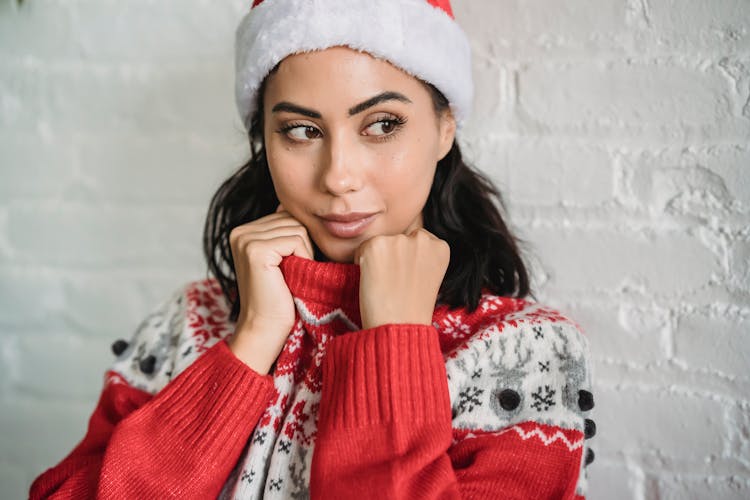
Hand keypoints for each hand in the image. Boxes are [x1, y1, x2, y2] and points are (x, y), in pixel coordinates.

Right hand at [226, 204, 313, 372]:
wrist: (265, 329)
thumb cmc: (280, 297)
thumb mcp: (282, 259)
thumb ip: (285, 232)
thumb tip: (297, 208)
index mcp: (244, 231)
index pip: (287, 216)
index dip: (299, 242)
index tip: (291, 266)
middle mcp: (240, 231)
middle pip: (293, 220)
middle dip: (303, 246)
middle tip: (292, 273)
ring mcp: (246, 239)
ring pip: (298, 229)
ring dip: (304, 254)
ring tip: (291, 276)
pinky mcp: (256, 249)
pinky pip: (297, 240)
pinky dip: (303, 258)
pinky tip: (291, 277)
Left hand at [354, 228, 449, 329]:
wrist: (399, 327)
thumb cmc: (412, 310)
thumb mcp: (429, 277)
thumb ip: (421, 258)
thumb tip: (401, 249)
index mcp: (440, 247)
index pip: (417, 240)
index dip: (407, 260)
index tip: (407, 278)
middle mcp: (422, 239)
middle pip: (398, 240)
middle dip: (392, 258)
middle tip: (394, 283)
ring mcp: (398, 240)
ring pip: (380, 244)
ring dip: (378, 260)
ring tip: (385, 285)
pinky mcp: (376, 245)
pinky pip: (362, 248)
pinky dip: (362, 263)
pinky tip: (373, 281)